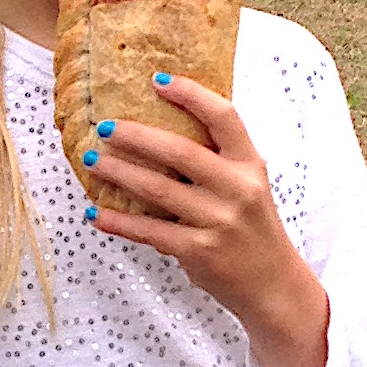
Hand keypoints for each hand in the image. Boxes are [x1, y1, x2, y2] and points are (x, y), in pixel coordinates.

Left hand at [81, 76, 330, 366]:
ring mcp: (219, 222)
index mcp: (249, 165)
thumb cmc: (252, 230)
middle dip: (137, 136)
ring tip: (92, 161)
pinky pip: (150, 231)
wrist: (273, 286)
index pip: (224, 118)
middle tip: (105, 127)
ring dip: (119, 173)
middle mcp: (237, 189)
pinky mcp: (200, 252)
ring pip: (158, 190)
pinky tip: (97, 213)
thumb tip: (159, 132)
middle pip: (181, 151)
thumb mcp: (247, 186)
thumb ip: (217, 162)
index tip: (158, 80)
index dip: (191, 94)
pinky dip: (119, 221)